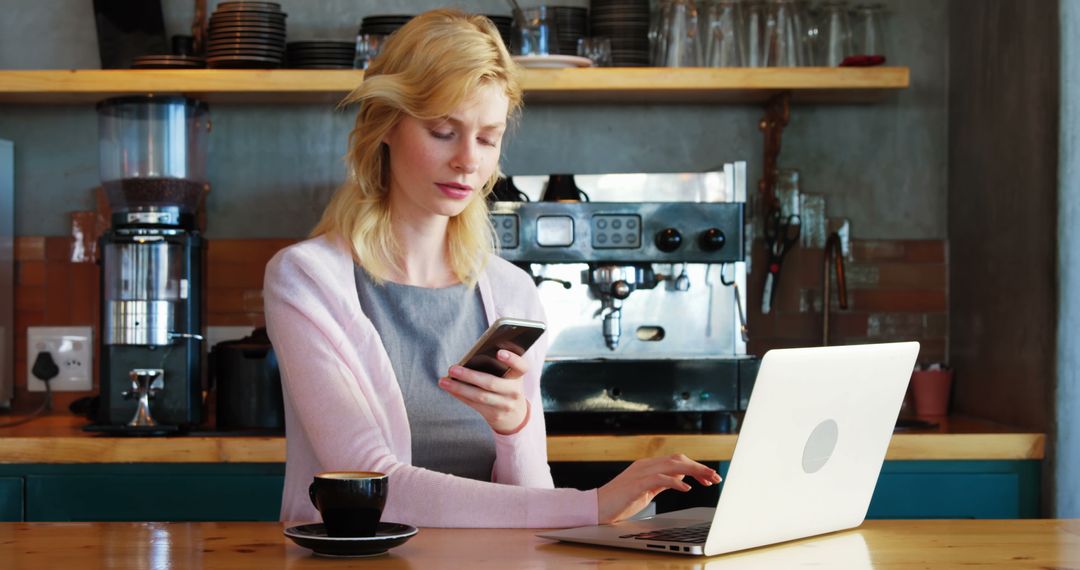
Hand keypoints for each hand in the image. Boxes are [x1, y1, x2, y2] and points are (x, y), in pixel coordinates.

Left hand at [438, 349, 528, 433]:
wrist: (515, 415)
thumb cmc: (506, 386)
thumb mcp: (509, 376)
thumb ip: (497, 366)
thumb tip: (470, 358)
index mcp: (518, 377)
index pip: (521, 366)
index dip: (512, 359)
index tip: (499, 352)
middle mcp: (513, 392)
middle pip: (491, 383)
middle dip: (470, 376)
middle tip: (452, 368)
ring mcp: (504, 405)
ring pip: (479, 396)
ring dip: (459, 388)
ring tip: (443, 381)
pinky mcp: (493, 415)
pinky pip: (473, 404)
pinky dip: (459, 395)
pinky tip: (449, 388)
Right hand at [597, 455, 721, 523]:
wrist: (595, 507)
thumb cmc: (619, 502)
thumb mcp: (646, 491)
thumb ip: (661, 482)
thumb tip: (680, 477)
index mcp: (648, 466)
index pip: (677, 461)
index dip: (695, 467)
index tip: (710, 477)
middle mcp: (645, 465)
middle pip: (678, 459)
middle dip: (699, 467)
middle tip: (715, 476)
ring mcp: (640, 473)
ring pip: (672, 465)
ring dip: (693, 471)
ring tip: (708, 479)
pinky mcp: (636, 484)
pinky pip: (659, 478)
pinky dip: (675, 482)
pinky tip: (686, 488)